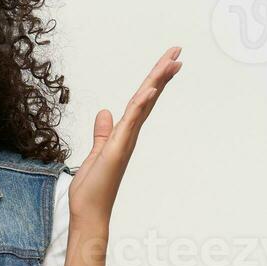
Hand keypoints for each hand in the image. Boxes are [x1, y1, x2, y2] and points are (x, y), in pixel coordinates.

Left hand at [68, 46, 182, 228]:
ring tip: (171, 61)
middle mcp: (129, 136)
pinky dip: (140, 106)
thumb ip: (102, 133)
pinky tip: (148, 90)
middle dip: (161, 74)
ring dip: (156, 82)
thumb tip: (105, 113)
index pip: (140, 101)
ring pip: (143, 105)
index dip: (153, 81)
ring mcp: (125, 142)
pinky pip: (131, 123)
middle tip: (177, 52)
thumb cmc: (93, 189)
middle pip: (148, 98)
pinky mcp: (117, 149)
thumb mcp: (95, 153)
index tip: (167, 63)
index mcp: (123, 134)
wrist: (89, 214)